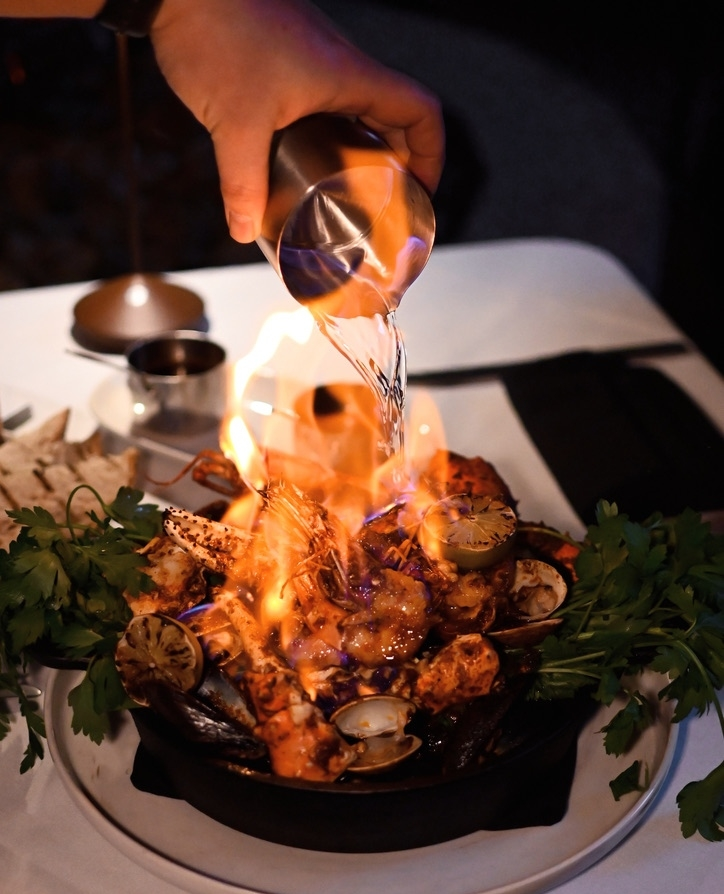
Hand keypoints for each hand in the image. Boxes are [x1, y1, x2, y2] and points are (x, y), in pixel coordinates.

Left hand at [150, 0, 444, 242]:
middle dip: (398, 164)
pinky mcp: (288, 63)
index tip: (421, 191)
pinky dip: (329, 137)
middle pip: (395, 118)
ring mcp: (315, 64)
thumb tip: (244, 230)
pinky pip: (326, 106)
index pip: (420, 110)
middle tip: (384, 203)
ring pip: (359, 113)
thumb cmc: (215, 32)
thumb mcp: (234, 122)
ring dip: (362, 151)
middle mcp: (341, 68)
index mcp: (349, 76)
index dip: (432, 154)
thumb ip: (243, 183)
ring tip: (348, 193)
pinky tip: (304, 164)